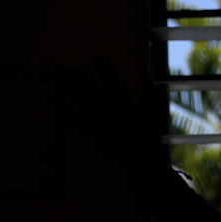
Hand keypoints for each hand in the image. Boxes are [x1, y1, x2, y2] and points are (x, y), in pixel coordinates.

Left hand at [50, 58, 162, 181]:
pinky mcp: (97, 136)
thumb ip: (154, 100)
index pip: (113, 83)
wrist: (144, 164)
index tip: (93, 58)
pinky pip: (80, 124)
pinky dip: (69, 116)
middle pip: (92, 91)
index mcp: (126, 106)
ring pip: (84, 104)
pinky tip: (58, 107)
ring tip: (59, 82)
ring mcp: (103, 124)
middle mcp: (113, 111)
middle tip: (65, 68)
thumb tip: (161, 85)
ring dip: (70, 92)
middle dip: (78, 79)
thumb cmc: (149, 141)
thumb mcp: (152, 118)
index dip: (103, 70)